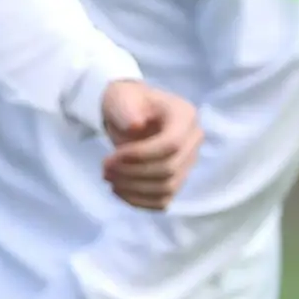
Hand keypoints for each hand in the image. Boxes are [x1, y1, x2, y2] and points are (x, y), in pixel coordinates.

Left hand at [99, 80, 200, 209]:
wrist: (130, 112)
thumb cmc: (127, 102)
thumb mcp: (122, 97)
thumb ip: (126, 108)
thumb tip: (135, 126)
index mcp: (185, 115)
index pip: (172, 144)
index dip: (141, 155)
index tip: (112, 157)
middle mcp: (194, 140)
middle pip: (169, 169)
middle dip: (133, 173)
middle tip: (105, 168)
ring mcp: (188, 162)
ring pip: (167, 188)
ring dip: (134, 189)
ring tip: (109, 178)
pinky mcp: (177, 179)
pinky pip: (163, 200)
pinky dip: (139, 201)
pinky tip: (119, 190)